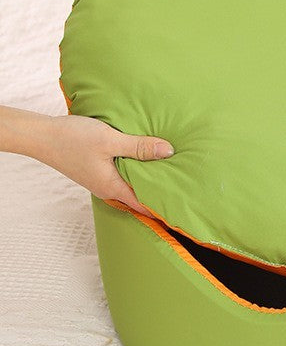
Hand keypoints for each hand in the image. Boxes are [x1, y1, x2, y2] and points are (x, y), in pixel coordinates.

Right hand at [36, 114, 173, 215]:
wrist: (42, 136)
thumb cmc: (73, 139)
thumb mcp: (111, 141)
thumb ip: (140, 147)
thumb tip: (169, 152)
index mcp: (112, 187)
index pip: (144, 205)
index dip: (163, 208)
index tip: (182, 210)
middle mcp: (108, 188)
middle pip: (139, 197)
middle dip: (160, 195)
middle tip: (185, 192)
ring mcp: (102, 180)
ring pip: (131, 185)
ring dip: (148, 182)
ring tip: (172, 177)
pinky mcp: (98, 170)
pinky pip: (123, 176)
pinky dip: (136, 172)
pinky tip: (146, 163)